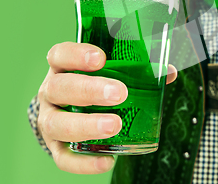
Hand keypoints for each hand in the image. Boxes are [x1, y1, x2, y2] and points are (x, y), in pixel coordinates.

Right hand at [37, 42, 177, 173]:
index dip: (77, 55)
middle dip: (89, 90)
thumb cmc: (95, 83)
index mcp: (62, 66)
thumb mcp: (110, 70)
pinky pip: (63, 157)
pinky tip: (107, 161)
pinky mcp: (54, 145)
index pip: (60, 54)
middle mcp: (50, 91)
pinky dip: (83, 163)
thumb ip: (138, 68)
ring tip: (114, 125)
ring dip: (86, 125)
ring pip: (56, 123)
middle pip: (60, 87)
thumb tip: (168, 72)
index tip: (101, 58)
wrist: (69, 109)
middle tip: (119, 94)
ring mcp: (49, 118)